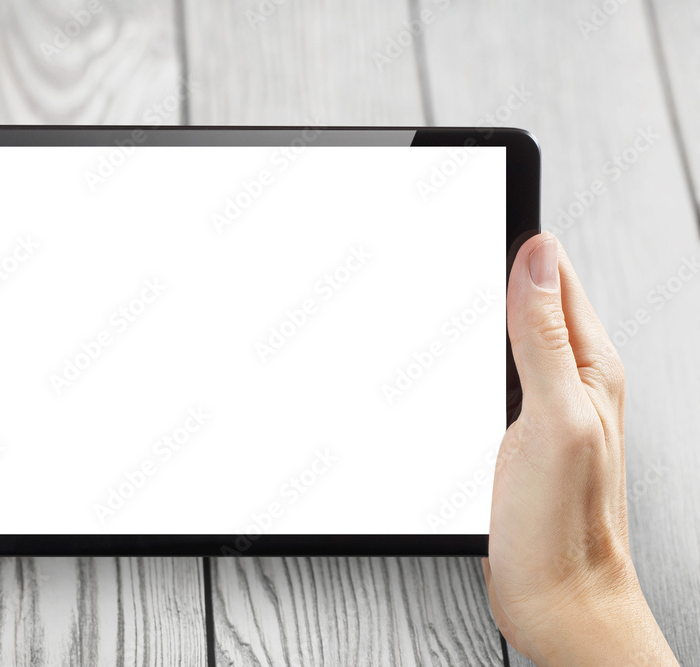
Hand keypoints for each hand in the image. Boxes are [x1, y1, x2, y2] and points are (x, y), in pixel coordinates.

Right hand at [484, 233, 676, 664]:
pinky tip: (439, 360)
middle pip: (527, 298)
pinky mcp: (512, 434)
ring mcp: (540, 407)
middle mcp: (569, 379)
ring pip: (503, 336)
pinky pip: (489, 376)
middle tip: (447, 237)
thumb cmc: (562, 526)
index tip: (477, 208)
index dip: (515, 238)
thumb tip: (537, 257)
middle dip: (488, 264)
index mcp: (589, 366)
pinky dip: (462, 358)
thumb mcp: (556, 420)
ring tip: (441, 281)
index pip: (554, 274)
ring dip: (473, 310)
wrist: (555, 600)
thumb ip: (546, 340)